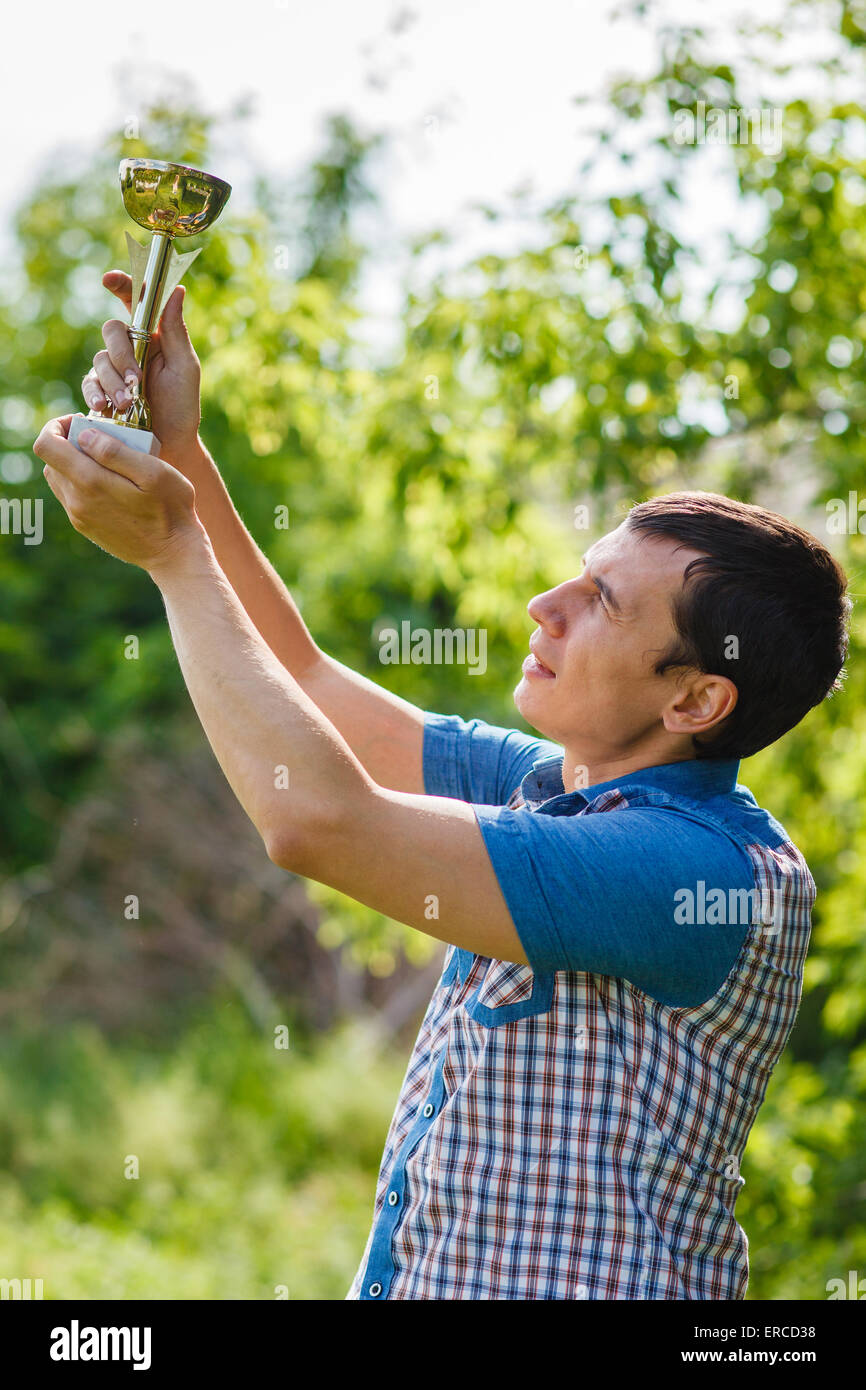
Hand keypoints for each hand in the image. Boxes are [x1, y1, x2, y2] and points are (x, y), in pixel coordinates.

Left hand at [34, 414, 204, 574]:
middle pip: (50, 460)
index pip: (45, 445)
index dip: (56, 426)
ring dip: (73, 463)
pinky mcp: (85, 527)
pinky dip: (81, 482)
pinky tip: (109, 483)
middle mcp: (77, 501)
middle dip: (68, 442)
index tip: (81, 422)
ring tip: (104, 461)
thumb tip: (83, 435)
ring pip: (58, 479)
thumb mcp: (153, 472)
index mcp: (90, 481)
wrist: (174, 554)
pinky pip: (70, 497)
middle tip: (100, 438)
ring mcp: (79, 517)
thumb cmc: (170, 509)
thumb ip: (115, 451)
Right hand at [81, 271, 201, 459]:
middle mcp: (130, 348)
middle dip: (122, 354)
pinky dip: (95, 393)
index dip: (121, 285)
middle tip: (136, 379)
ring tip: (127, 403)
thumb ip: (176, 331)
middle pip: (112, 331)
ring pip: (99, 359)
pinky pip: (89, 384)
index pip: (135, 302)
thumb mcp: (184, 368)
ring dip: (114, 381)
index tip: (109, 279)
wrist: (169, 446)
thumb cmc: (182, 406)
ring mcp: (113, 370)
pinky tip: (104, 406)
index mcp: (153, 336)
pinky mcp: (100, 392)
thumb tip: (178, 290)